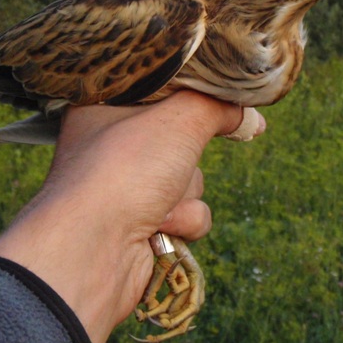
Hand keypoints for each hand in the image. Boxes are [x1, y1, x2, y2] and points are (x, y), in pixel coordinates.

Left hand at [0, 91, 265, 342]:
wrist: (94, 251)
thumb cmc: (125, 170)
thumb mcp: (181, 118)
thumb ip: (217, 105)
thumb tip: (248, 115)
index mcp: (102, 109)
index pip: (158, 91)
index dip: (190, 93)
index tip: (222, 95)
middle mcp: (110, 148)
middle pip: (180, 138)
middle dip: (186, 156)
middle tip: (174, 158)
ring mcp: (125, 190)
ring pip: (188, 179)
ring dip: (186, 193)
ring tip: (157, 203)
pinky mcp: (141, 227)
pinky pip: (186, 215)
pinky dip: (183, 222)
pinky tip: (159, 229)